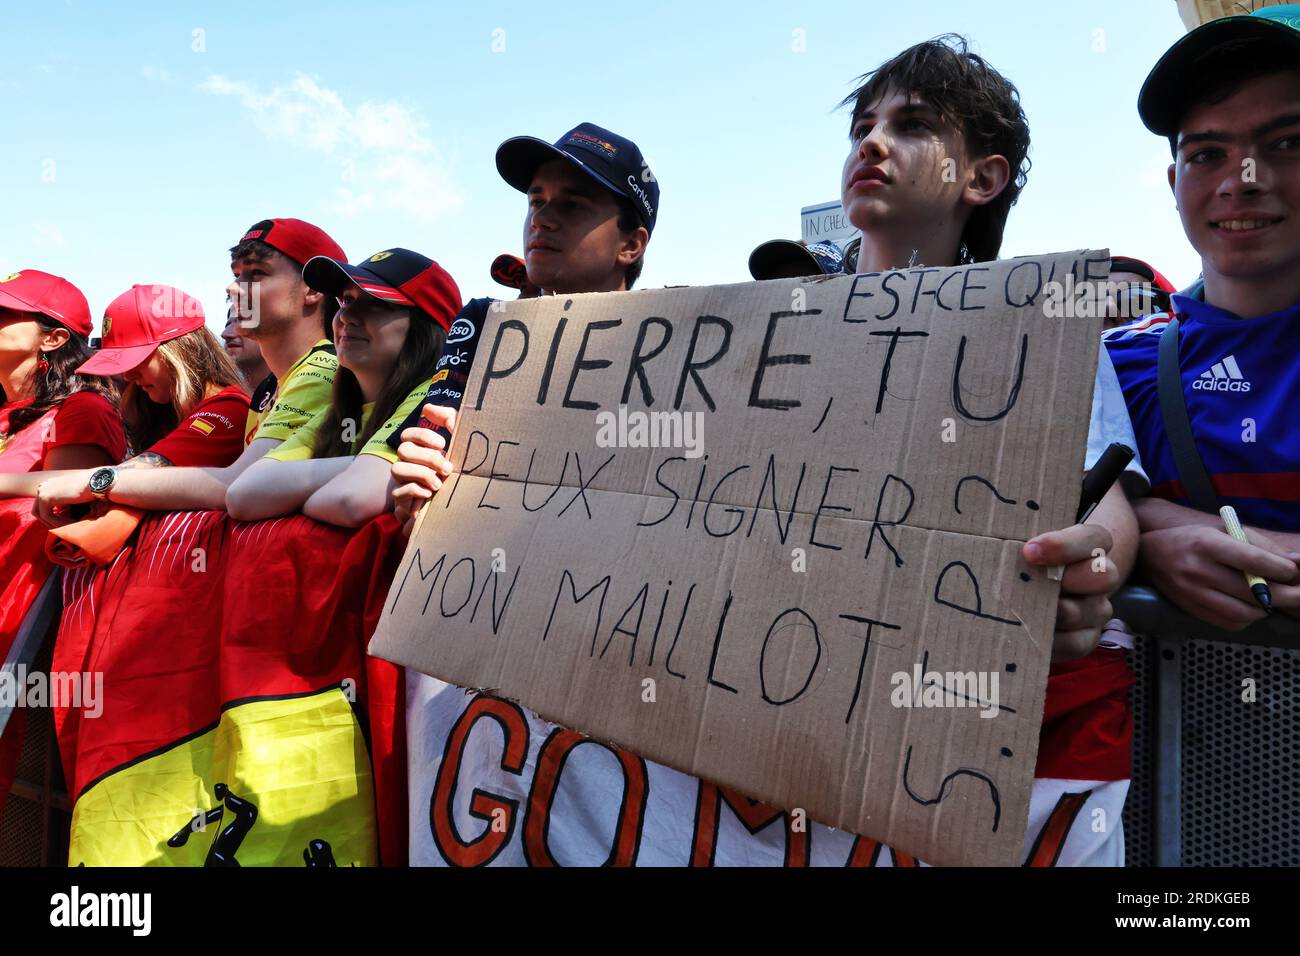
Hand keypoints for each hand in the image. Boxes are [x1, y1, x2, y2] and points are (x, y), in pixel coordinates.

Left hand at [33, 472, 94, 527]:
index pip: (41, 507)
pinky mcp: (45, 498)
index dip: (50, 518)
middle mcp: (42, 487)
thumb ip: (62, 503)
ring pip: (42, 516)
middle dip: (49, 522)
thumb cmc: (88, 489)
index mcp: (47, 485)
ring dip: (56, 524)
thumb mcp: (71, 496)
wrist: (95, 482)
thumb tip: (58, 516)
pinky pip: (48, 517)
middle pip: (37, 511)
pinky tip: (71, 523)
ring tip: (70, 526)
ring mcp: (42, 492)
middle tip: (62, 528)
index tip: (63, 524)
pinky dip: (58, 522)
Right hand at [391, 404, 456, 538]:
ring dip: (420, 474)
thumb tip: (427, 407)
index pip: (408, 433)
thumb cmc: (458, 474)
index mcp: (420, 450)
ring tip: (439, 484)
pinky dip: (415, 491)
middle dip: (427, 457)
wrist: (461, 509)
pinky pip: (398, 493)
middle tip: (447, 467)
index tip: (443, 444)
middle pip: (403, 450)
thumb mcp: (459, 445)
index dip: (423, 436)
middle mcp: (408, 463)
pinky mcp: (402, 502)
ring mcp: (403, 482)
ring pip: (397, 469)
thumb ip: (448, 421)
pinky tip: (430, 494)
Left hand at [1023, 524, 1118, 661]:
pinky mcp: (1086, 638)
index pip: (1095, 537)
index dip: (1065, 545)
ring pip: (1093, 611)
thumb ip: (1014, 543)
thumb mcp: (1020, 548)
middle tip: (1035, 584)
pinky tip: (1028, 634)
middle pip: (1104, 574)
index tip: (1029, 551)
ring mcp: (1096, 609)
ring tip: (1025, 611)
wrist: (1030, 595)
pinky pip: (1077, 643)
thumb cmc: (1022, 563)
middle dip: (1070, 578)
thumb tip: (982, 543)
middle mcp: (1098, 577)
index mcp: (1086, 546)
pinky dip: (1052, 641)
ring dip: (1057, 612)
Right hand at [1138, 524, 1299, 629]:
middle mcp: (1197, 570)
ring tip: (1271, 599)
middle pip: (1253, 591)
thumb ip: (1261, 547)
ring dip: (1266, 608)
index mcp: (1207, 544)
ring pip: (1244, 613)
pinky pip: (1230, 623)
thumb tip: (1297, 562)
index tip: (1294, 572)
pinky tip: (1249, 606)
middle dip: (1286, 595)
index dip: (1281, 569)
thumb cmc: (1193, 540)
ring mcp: (1193, 593)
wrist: (1150, 557)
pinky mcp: (1192, 610)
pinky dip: (1248, 618)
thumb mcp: (1224, 531)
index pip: (1252, 560)